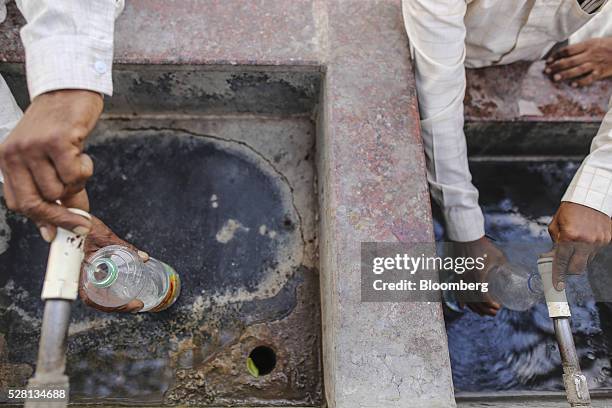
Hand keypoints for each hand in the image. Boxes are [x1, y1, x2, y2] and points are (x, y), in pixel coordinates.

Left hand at [0, 90, 102, 241]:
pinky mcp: (57, 141)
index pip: (19, 203)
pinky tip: (82, 153)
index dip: (41, 221)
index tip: (58, 233)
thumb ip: (50, 187)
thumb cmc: (58, 123)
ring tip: (77, 163)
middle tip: (81, 223)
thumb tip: (63, 223)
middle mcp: (14, 154)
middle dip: (62, 217)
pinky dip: (85, 170)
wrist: (68, 89)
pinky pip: (75, 174)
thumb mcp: (47, 158)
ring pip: (60, 189)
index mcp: (6, 160)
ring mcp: (34, 147)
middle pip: (36, 203)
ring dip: (77, 183)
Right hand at [79, 216, 149, 312]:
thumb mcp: (105, 236)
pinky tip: (124, 290)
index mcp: (79, 271)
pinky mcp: (90, 270)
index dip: (112, 306)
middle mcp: (80, 276)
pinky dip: (113, 290)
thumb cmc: (81, 225)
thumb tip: (143, 257)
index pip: (93, 298)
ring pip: (99, 295)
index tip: (131, 305)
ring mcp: (85, 275)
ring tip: (133, 301)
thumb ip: (124, 248)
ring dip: (116, 300)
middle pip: (98, 300)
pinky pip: (100, 285)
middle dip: (118, 306)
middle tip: (136, 305)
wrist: (71, 217)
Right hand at [451, 236, 503, 315]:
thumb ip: (504, 267)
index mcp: (478, 275)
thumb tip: (512, 277)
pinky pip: (457, 291)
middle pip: (474, 300)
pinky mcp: (456, 275)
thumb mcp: (498, 256)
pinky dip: (461, 301)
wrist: (466, 236)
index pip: (483, 296)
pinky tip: (465, 307)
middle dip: (485, 309)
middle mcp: (467, 279)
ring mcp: (460, 277)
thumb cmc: (483, 245)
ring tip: (483, 312)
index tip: (499, 307)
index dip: (490, 304)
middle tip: (494, 312)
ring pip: (466, 298)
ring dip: (475, 308)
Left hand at [544, 38, 611, 86]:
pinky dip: (581, 82)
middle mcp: (590, 54)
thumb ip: (580, 48)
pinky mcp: (602, 72)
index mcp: (587, 45)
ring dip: (565, 74)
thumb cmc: (607, 46)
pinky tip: (572, 85)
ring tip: (555, 78)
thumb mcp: (594, 42)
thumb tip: (562, 55)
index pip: (568, 50)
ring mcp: (596, 63)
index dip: (556, 56)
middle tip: (547, 71)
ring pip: (578, 69)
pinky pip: (590, 78)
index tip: (548, 61)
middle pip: (570, 60)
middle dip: (557, 66)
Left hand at [548, 202, 610, 290]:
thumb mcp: (555, 226)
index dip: (559, 276)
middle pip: (577, 268)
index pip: (562, 263)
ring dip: (579, 258)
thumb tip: (553, 258)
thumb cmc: (569, 210)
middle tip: (564, 265)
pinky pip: (596, 251)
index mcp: (569, 237)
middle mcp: (585, 241)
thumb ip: (555, 244)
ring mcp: (598, 241)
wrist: (589, 197)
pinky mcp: (607, 239)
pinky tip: (585, 238)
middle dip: (569, 270)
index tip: (558, 286)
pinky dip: (588, 249)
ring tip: (575, 245)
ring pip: (587, 260)